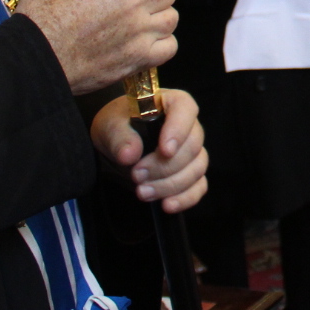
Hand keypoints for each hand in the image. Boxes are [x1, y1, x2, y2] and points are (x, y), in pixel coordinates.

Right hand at [16, 0, 177, 94]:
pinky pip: (169, 46)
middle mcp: (133, 1)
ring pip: (171, 17)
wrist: (34, 60)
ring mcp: (139, 31)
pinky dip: (161, 44)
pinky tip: (141, 42)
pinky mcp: (138, 58)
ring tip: (137, 20)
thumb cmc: (42, 15)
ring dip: (158, 16)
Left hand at [91, 88, 208, 213]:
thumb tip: (129, 154)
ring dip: (171, 184)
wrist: (117, 142)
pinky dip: (186, 198)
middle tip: (136, 175)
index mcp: (172, 103)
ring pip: (197, 168)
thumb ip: (119, 137)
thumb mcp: (110, 126)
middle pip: (192, 146)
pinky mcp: (190, 173)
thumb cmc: (118, 124)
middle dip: (165, 166)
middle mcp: (188, 126)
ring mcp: (192, 151)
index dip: (179, 131)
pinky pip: (199, 186)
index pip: (185, 110)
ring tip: (142, 192)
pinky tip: (167, 205)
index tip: (164, 150)